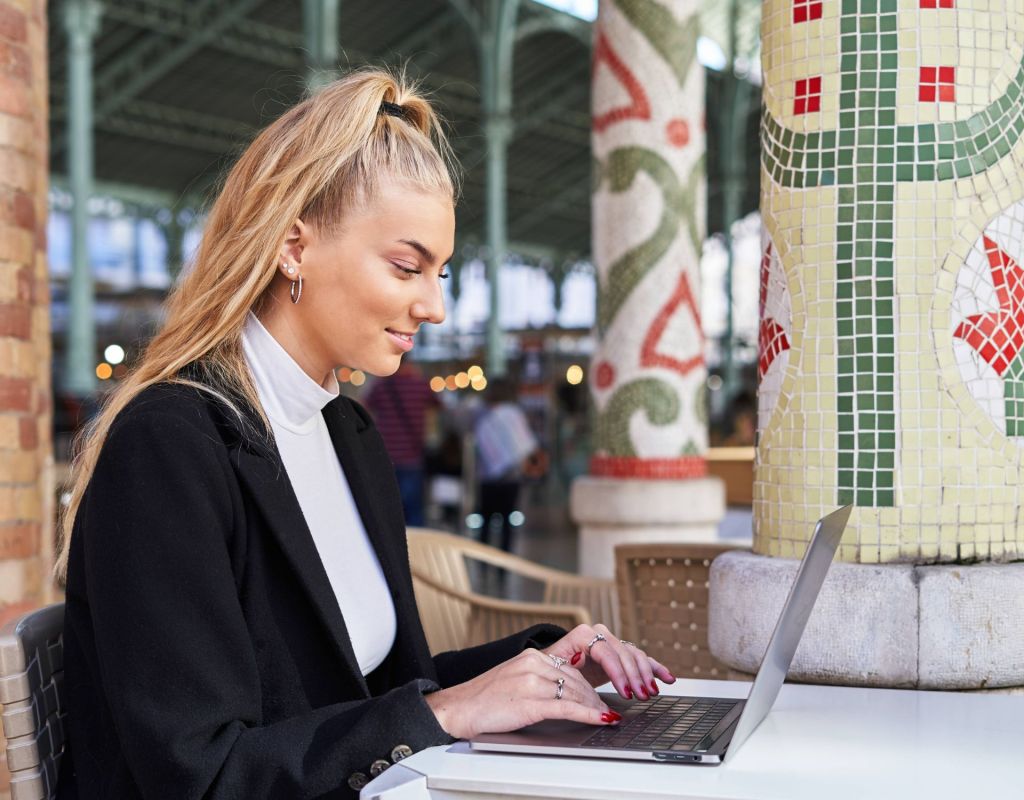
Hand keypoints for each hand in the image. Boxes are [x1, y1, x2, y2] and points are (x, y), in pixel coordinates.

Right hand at [424, 648, 622, 739]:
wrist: (458, 708)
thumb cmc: (484, 699)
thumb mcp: (515, 679)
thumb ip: (539, 679)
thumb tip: (564, 690)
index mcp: (531, 656)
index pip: (571, 668)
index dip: (589, 684)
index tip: (600, 695)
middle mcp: (533, 663)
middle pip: (576, 680)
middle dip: (595, 697)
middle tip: (607, 710)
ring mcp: (531, 681)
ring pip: (575, 693)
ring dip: (595, 707)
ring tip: (607, 717)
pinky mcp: (530, 701)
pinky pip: (567, 708)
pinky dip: (588, 714)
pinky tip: (601, 719)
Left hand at [541, 624, 675, 701]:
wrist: (554, 664)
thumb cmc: (551, 668)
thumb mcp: (555, 670)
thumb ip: (567, 674)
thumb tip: (579, 682)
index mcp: (583, 634)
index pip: (606, 651)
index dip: (618, 672)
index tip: (625, 692)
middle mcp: (600, 634)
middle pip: (624, 654)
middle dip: (635, 677)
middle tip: (642, 696)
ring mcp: (612, 641)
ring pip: (635, 656)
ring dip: (646, 675)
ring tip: (651, 692)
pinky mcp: (621, 653)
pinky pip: (641, 658)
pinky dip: (655, 668)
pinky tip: (668, 678)